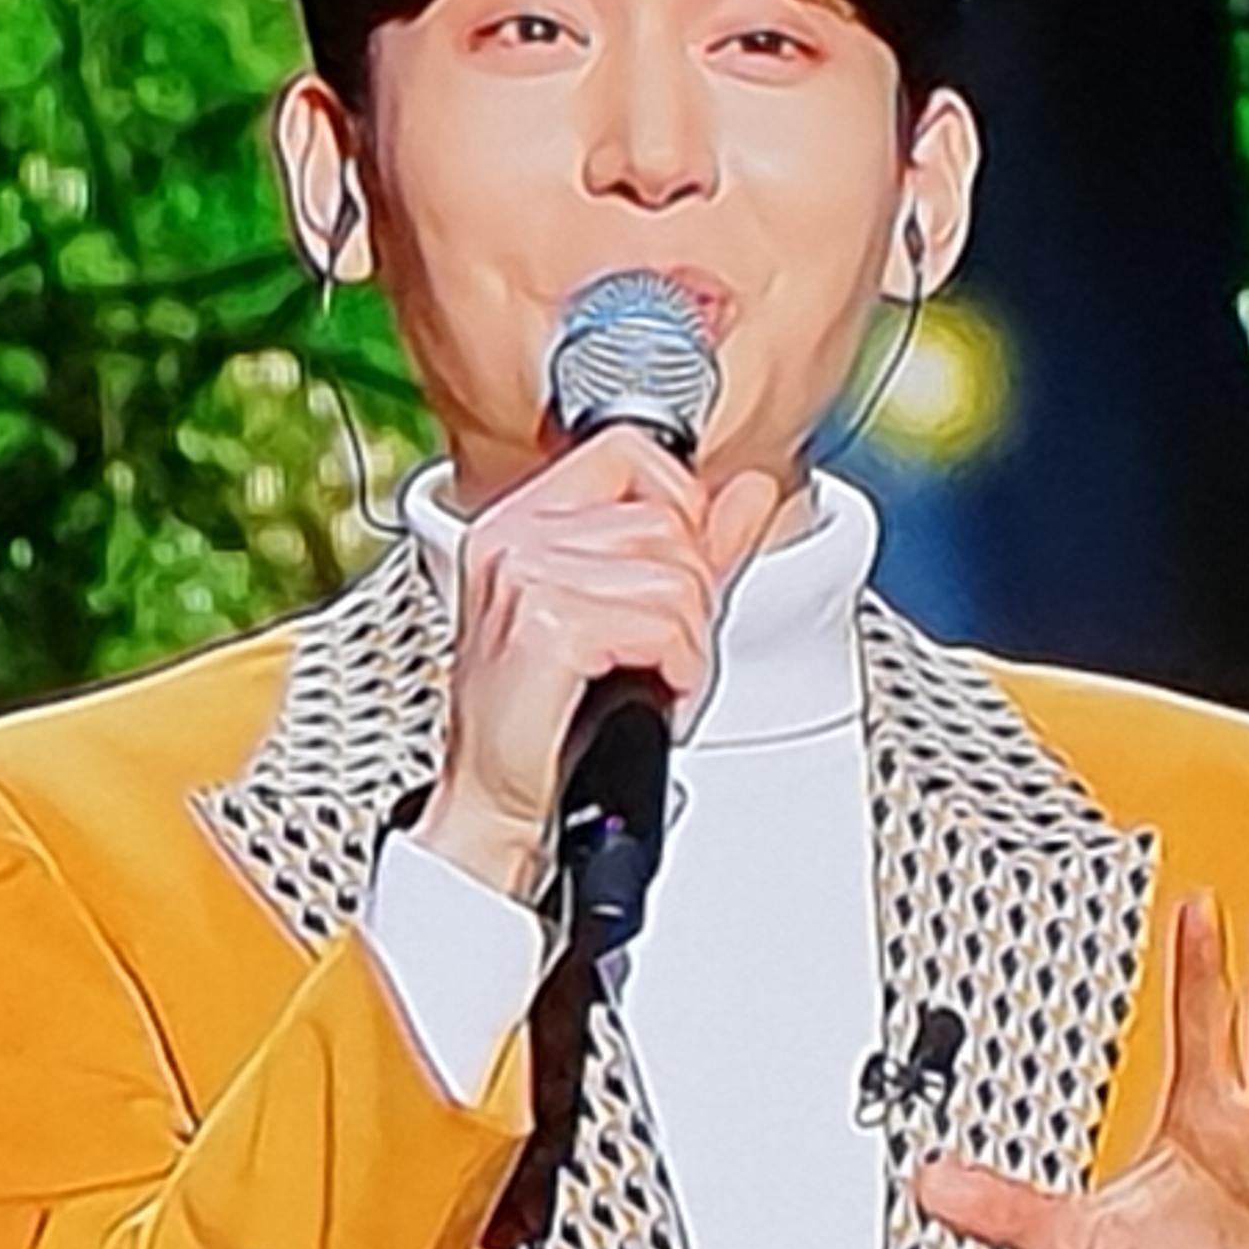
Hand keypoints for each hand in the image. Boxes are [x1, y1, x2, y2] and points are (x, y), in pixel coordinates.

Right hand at [413, 427, 786, 899]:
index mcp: (520, 520)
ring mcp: (525, 578)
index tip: (678, 569)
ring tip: (652, 674)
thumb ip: (694, 546)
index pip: (630, 449)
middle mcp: (514, 538)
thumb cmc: (547, 719)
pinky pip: (663, 624)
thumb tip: (750, 491)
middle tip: (661, 648)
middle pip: (667, 519)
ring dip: (687, 640)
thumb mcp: (627, 614)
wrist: (497, 800)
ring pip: (676, 577)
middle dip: (691, 593)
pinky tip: (649, 693)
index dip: (680, 505)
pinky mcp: (546, 627)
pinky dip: (678, 667)